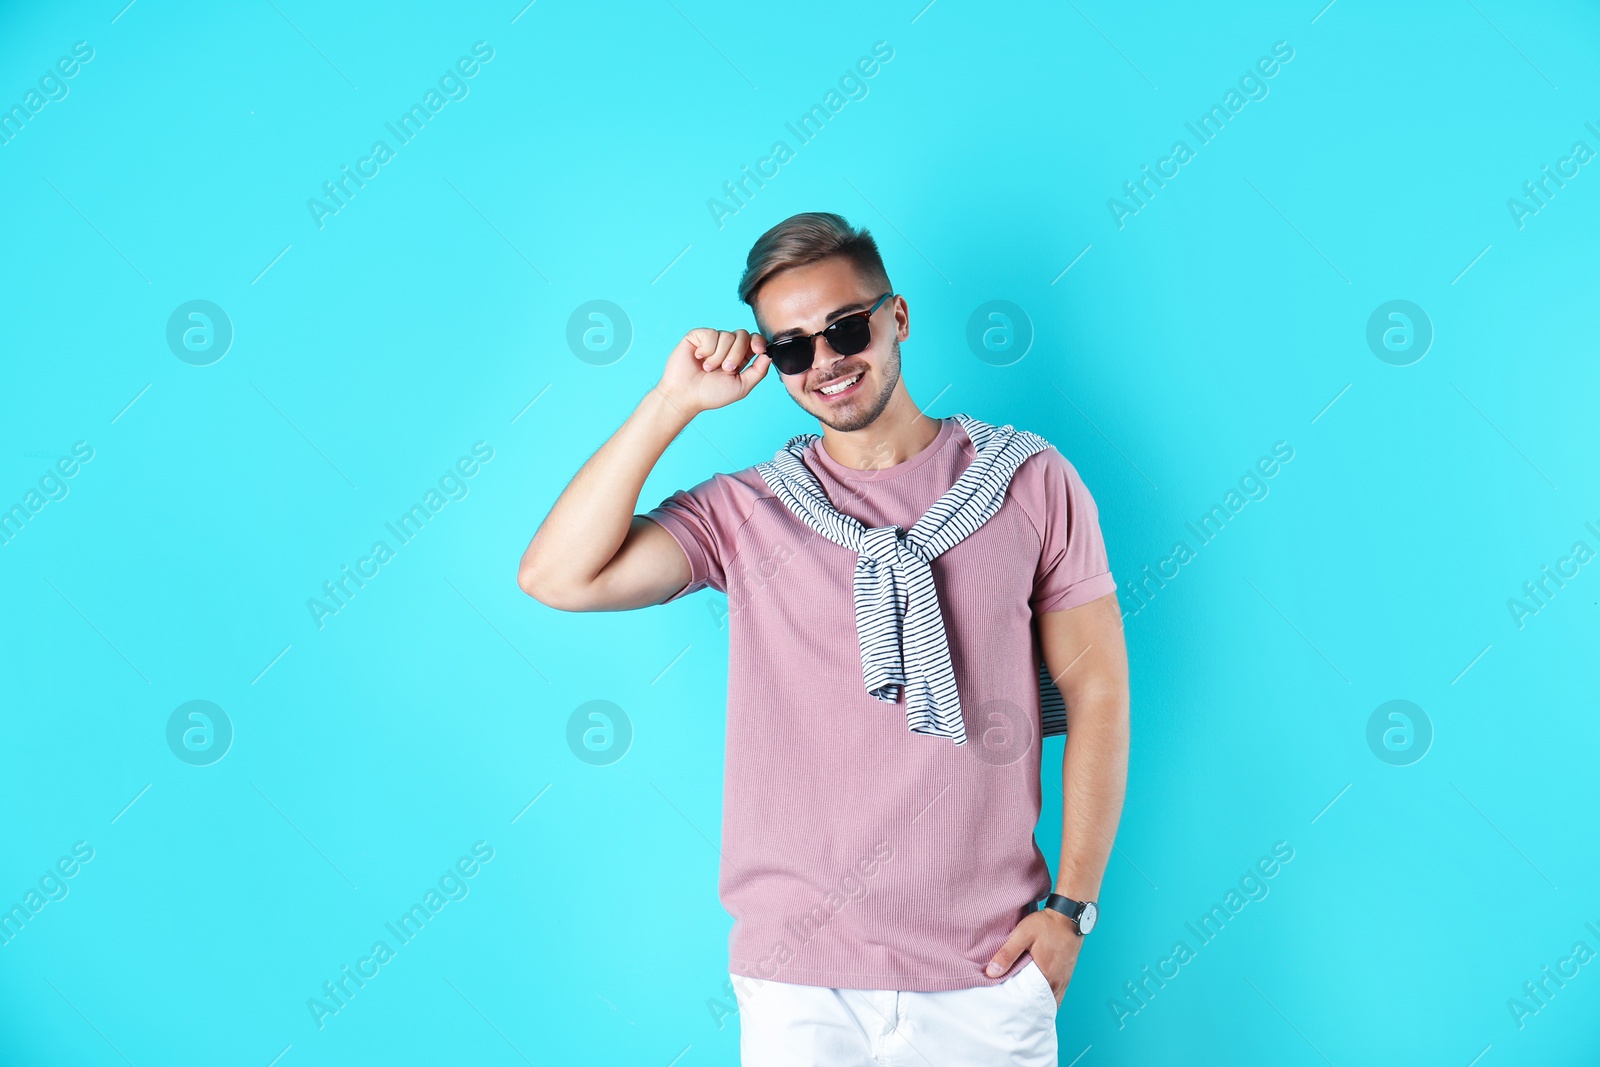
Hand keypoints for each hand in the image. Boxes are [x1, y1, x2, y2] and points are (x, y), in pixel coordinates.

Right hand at [655, 328, 769, 418]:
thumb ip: (758, 371)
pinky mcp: (698, 336)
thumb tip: (769, 355)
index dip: (758, 341)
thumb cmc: (711, 394)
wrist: (686, 395)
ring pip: (727, 335)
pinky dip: (707, 349)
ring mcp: (712, 340)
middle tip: (725, 369)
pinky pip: (711, 334)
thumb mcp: (741, 386)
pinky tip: (698, 358)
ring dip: (719, 356)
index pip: (754, 340)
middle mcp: (726, 347)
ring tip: (708, 369)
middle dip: (737, 354)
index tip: (758, 349)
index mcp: (739, 358)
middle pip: (742, 335)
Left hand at [985, 907, 1082, 1006]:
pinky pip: (1057, 994)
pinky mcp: (1067, 976)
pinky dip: (1046, 997)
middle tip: (1012, 1008)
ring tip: (1022, 1002)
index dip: (1018, 1007)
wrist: (1069, 917)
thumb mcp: (1023, 934)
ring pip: (1050, 1001)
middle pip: (1040, 1004)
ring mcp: (1064, 980)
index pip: (1030, 1002)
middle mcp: (1057, 983)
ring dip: (1038, 1003)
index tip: (1007, 1009)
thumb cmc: (1046, 925)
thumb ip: (1007, 954)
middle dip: (1027, 1008)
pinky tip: (1036, 993)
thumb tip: (991, 972)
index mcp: (1046, 976)